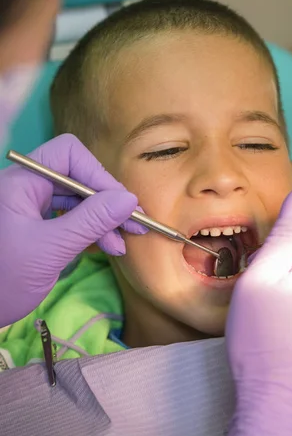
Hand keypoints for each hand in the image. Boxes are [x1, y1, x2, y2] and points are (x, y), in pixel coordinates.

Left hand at [0, 134, 145, 326]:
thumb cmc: (2, 280)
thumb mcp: (50, 250)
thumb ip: (91, 221)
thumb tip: (130, 200)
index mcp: (22, 180)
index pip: (68, 154)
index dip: (98, 174)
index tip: (122, 204)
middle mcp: (27, 186)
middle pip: (77, 176)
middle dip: (106, 201)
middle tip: (135, 225)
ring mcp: (30, 205)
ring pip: (77, 198)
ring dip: (102, 219)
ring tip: (122, 244)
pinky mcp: (34, 224)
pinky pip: (69, 216)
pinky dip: (90, 230)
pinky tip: (108, 246)